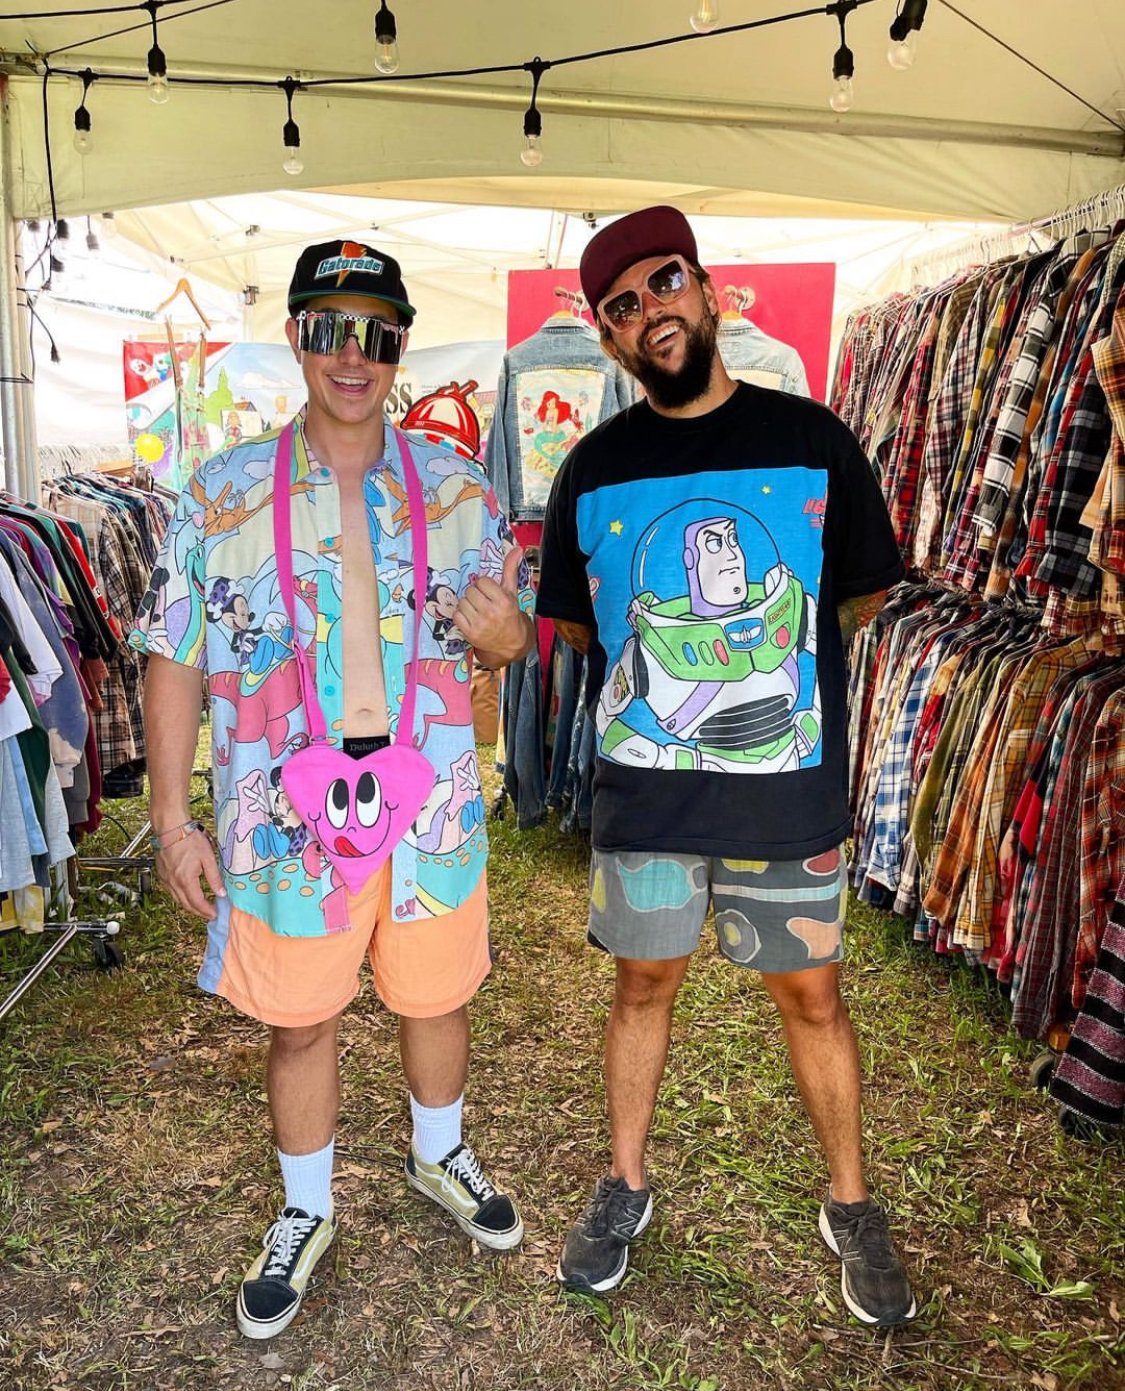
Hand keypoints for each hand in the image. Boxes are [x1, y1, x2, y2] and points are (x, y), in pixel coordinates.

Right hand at [155, 829, 226, 919]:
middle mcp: (174, 883)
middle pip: (186, 905)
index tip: (215, 914)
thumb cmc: (190, 840)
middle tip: (210, 914)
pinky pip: (172, 892)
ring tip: (202, 907)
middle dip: (199, 912)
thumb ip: (214, 878)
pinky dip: (182, 897)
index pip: (197, 902)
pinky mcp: (163, 875)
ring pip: (178, 900)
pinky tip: (189, 895)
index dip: (207, 911)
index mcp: (186, 880)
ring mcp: (166, 880)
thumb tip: (221, 893)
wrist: (172, 829)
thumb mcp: (208, 858)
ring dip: (190, 906)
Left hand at [452, 546, 532, 666]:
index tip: (489, 592)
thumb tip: (517, 548)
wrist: (510, 643)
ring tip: (477, 610)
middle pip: (470, 591)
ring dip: (467, 604)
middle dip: (475, 594)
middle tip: (482, 601)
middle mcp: (492, 612)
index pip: (482, 581)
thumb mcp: (512, 592)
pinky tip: (471, 617)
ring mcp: (480, 624)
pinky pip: (456, 615)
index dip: (484, 585)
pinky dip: (461, 615)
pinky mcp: (470, 633)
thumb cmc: (510, 614)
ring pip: (462, 602)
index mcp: (503, 601)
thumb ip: (510, 569)